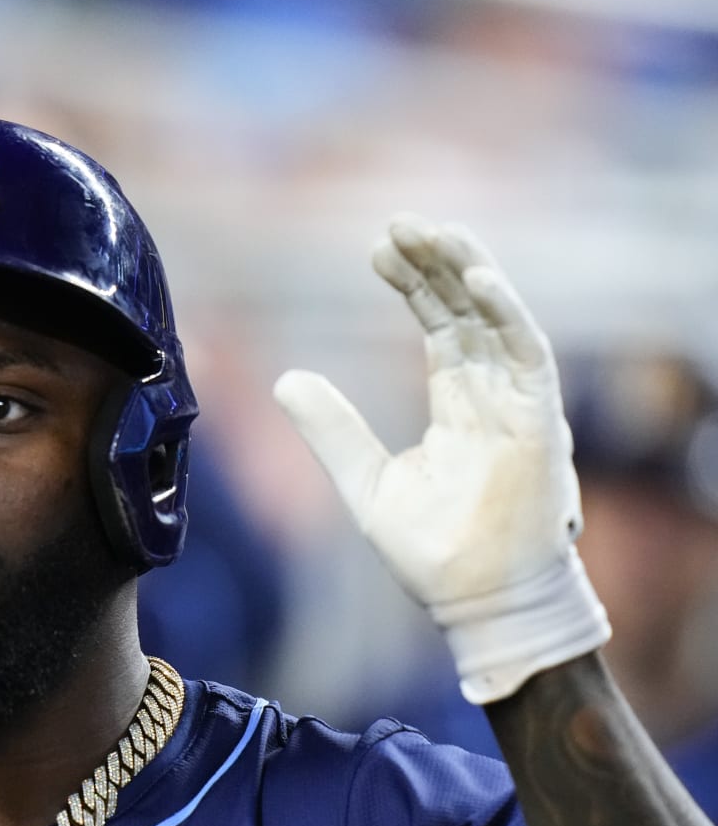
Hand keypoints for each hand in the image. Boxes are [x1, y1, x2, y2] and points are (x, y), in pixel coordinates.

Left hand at [274, 214, 609, 702]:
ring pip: (497, 320)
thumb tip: (286, 377)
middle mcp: (490, 396)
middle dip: (435, 264)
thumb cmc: (432, 553)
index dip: (412, 285)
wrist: (476, 604)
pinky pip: (528, 354)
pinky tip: (476, 278)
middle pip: (464, 312)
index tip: (376, 248)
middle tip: (397, 221)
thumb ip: (331, 428)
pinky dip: (505, 313)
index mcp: (456, 406)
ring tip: (434, 231)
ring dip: (468, 271)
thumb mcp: (364, 481)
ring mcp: (518, 406)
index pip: (438, 328)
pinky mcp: (539, 422)